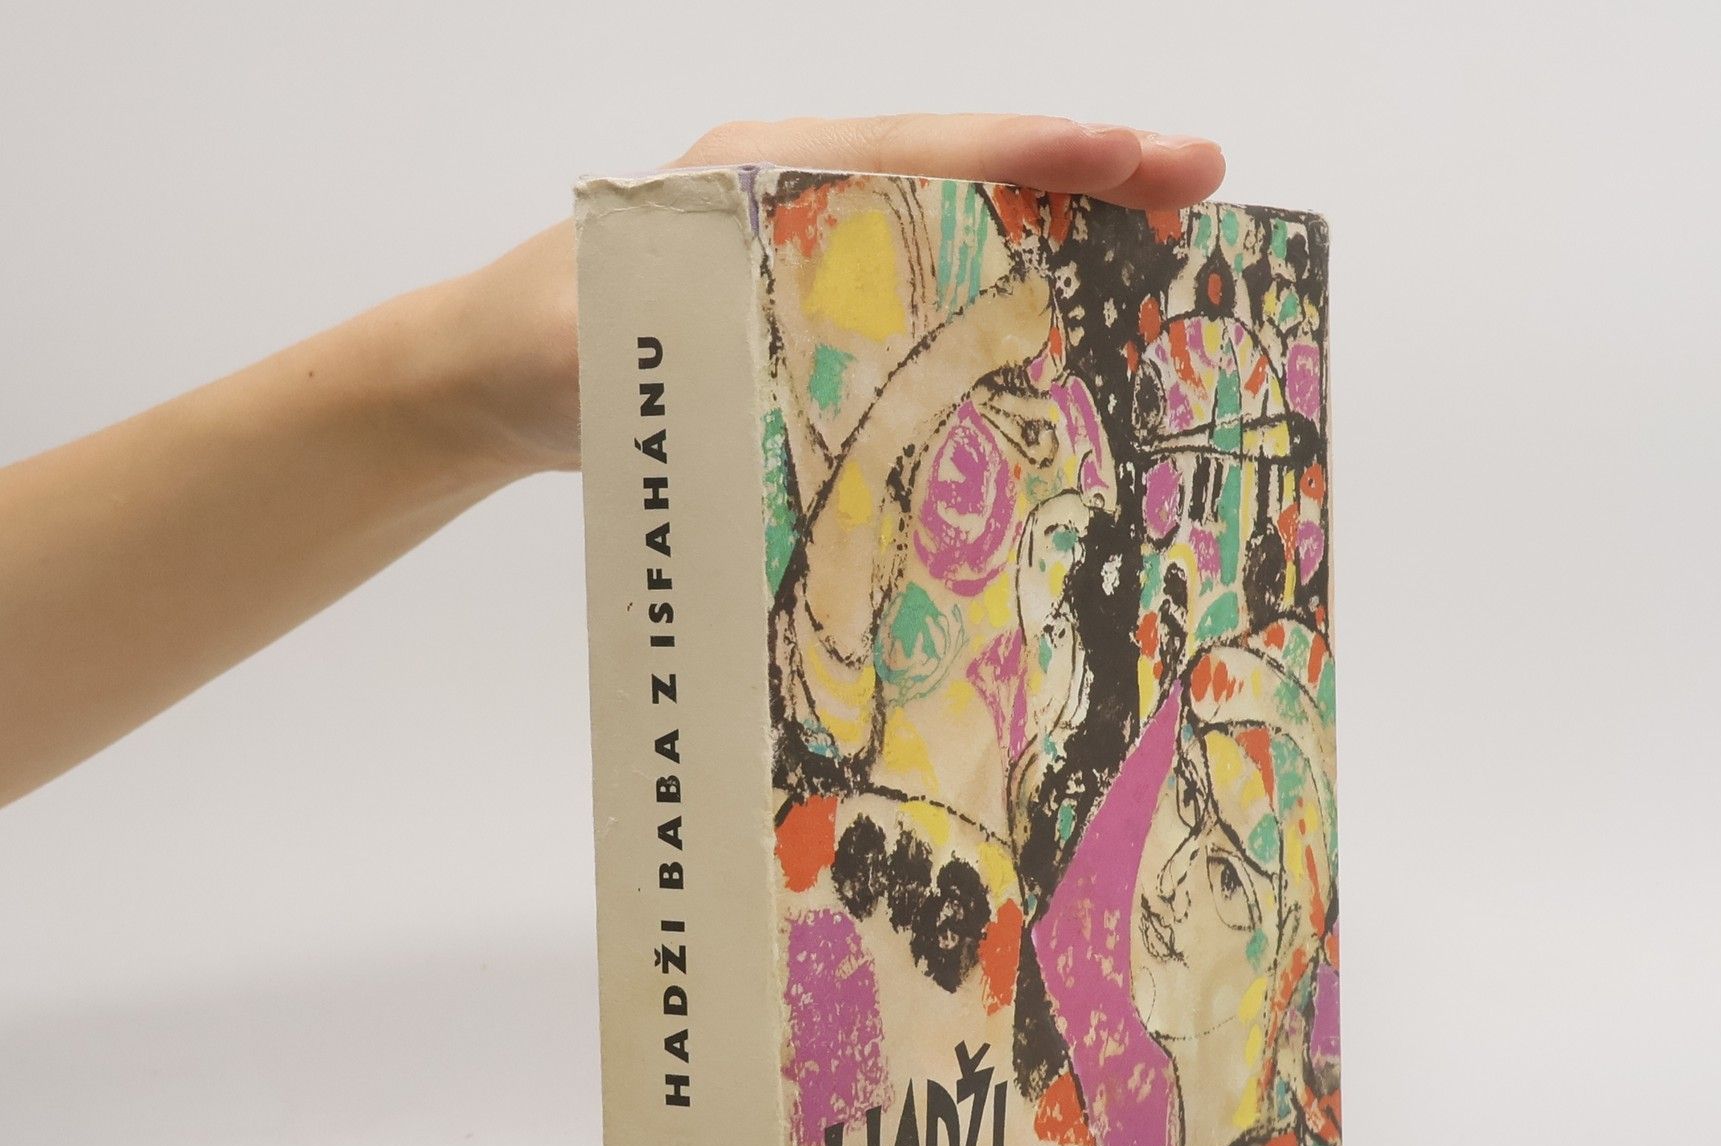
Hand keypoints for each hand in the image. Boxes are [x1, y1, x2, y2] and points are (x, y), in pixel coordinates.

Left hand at [445, 114, 1226, 479]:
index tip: (1124, 157)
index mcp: (754, 178)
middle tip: (1195, 185)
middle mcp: (796, 197)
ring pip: (955, 226)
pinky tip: (1060, 329)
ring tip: (1162, 252)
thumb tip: (746, 360)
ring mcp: (809, 249)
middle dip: (1079, 177)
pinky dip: (999, 297)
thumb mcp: (586, 348)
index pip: (912, 149)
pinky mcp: (809, 308)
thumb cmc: (534, 350)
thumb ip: (657, 343)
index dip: (1023, 155)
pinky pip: (924, 290)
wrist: (484, 380)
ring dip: (1057, 237)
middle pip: (960, 172)